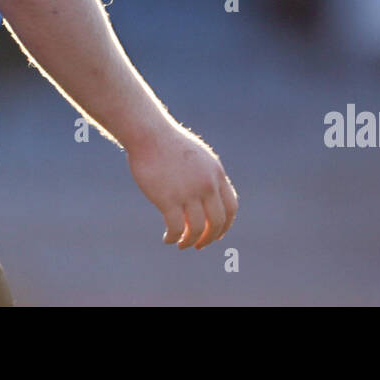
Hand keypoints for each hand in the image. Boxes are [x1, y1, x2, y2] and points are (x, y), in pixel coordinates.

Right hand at [125, 123, 238, 248]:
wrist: (149, 134)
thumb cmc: (169, 143)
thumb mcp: (197, 157)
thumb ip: (206, 176)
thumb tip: (209, 197)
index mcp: (216, 173)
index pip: (231, 207)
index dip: (226, 225)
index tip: (217, 234)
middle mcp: (206, 184)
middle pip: (217, 221)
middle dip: (209, 238)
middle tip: (199, 245)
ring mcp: (188, 192)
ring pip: (196, 229)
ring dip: (190, 241)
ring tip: (181, 244)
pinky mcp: (167, 198)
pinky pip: (175, 227)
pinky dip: (173, 237)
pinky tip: (167, 239)